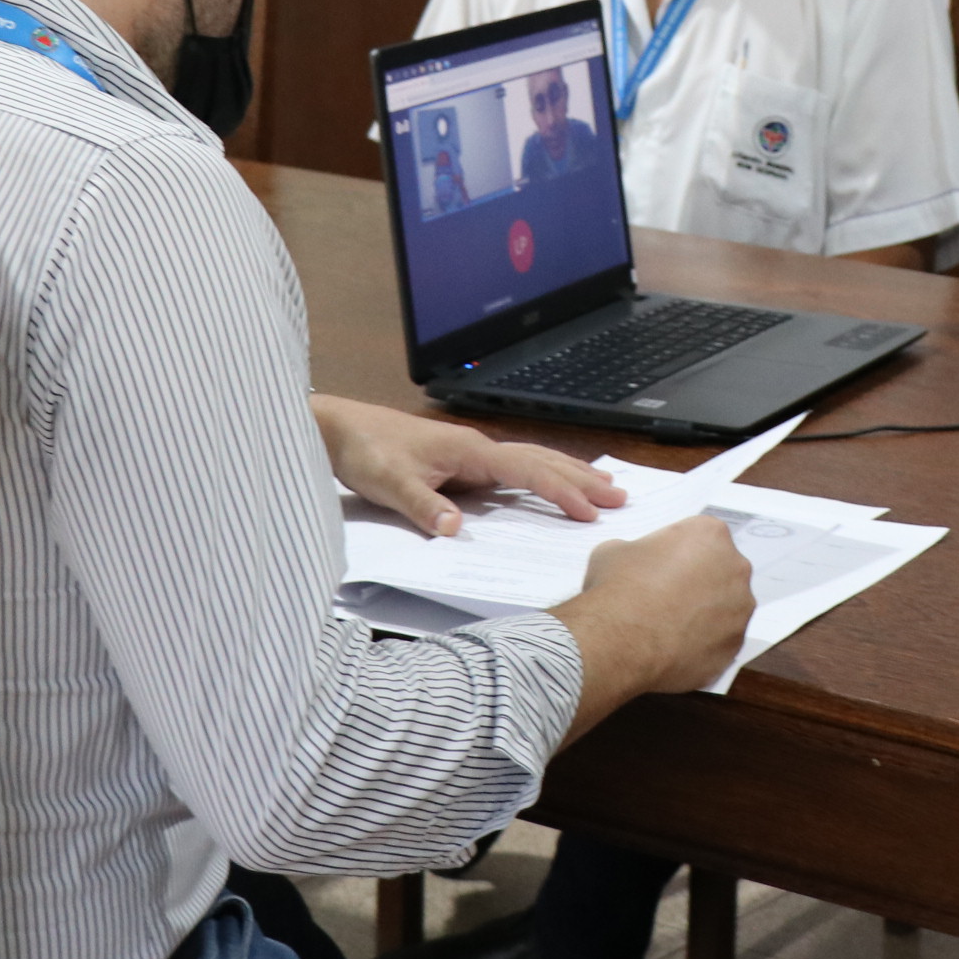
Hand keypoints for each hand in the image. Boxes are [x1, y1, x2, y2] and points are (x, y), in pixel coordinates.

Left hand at [309, 393, 623, 537]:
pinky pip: (514, 469)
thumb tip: (454, 530)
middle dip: (581, 478)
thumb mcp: (388, 483)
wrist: (338, 428)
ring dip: (568, 473)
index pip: (527, 470)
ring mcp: (472, 453)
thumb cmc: (364, 450)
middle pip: (542, 460)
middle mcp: (477, 448)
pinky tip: (550, 483)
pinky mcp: (462, 462)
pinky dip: (543, 475)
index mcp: (469, 450)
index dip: (560, 491)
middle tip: (620, 496)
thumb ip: (423, 505)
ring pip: (532, 461)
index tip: (589, 511)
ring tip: (603, 486)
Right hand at [563, 516, 757, 704]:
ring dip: (704, 614)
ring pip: (726, 609)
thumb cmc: (618, 588)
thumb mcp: (614, 550)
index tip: (662, 568)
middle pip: (720, 571)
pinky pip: (721, 641)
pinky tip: (676, 648)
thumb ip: (636, 550)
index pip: (700, 538)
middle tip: (667, 597)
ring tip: (670, 627)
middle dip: (698, 582)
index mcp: (710, 534)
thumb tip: (635, 562)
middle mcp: (735, 567)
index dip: (678, 554)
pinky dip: (703, 644)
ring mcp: (740, 609)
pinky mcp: (735, 645)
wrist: (621, 641)